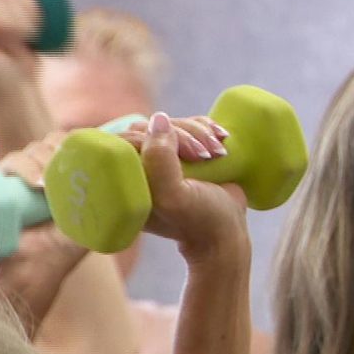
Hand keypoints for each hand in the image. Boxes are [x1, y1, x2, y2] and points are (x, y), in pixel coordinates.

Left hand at [127, 112, 248, 262]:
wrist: (227, 234)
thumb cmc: (199, 221)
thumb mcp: (174, 196)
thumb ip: (159, 159)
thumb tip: (159, 119)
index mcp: (126, 179)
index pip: (131, 137)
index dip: (161, 138)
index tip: (192, 156)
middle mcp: (140, 168)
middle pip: (151, 127)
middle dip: (186, 134)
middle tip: (207, 155)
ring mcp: (162, 160)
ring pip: (172, 124)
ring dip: (201, 132)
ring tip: (219, 153)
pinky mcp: (183, 154)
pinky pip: (188, 126)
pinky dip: (207, 128)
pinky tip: (221, 141)